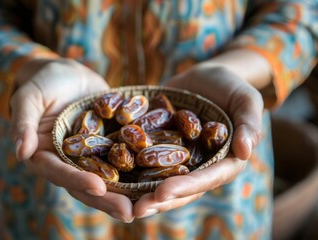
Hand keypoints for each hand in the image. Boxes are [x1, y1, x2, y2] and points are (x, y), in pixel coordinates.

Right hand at [10, 59, 133, 222]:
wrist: (68, 73)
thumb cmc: (43, 82)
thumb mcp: (29, 98)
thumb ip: (23, 123)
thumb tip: (21, 152)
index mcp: (46, 156)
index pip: (60, 173)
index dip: (77, 180)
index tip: (98, 187)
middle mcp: (69, 161)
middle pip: (87, 184)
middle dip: (108, 199)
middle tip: (130, 213)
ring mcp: (91, 155)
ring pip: (108, 176)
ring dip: (126, 192)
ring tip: (147, 203)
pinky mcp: (109, 144)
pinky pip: (123, 157)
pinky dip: (138, 168)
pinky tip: (156, 177)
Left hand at [134, 62, 263, 217]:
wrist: (206, 76)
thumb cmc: (232, 87)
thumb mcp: (245, 99)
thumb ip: (249, 123)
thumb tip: (245, 151)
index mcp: (223, 162)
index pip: (206, 179)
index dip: (185, 188)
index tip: (162, 193)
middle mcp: (199, 165)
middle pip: (180, 188)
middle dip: (158, 199)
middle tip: (136, 209)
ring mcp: (179, 158)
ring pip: (160, 179)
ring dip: (141, 191)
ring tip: (119, 201)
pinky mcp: (162, 146)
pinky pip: (147, 157)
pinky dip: (130, 166)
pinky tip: (110, 171)